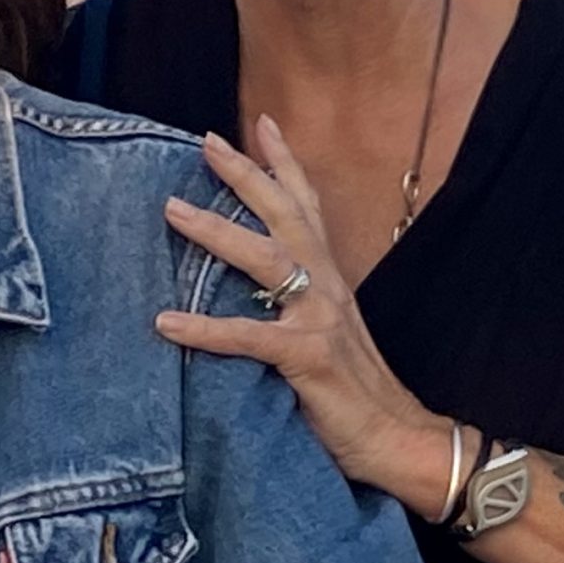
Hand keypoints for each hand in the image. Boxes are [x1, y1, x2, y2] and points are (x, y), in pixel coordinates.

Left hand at [158, 118, 453, 513]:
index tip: (261, 124)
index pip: (308, 207)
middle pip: (284, 214)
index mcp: (330, 278)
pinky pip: (247, 337)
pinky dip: (203, 330)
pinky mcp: (306, 357)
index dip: (286, 164)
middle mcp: (327, 287)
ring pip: (264, 259)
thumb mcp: (324, 334)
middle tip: (207, 142)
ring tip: (171, 209)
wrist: (398, 438)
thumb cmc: (353, 390)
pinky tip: (165, 323)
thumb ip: (294, 306)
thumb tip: (250, 289)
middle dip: (245, 174)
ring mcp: (319, 319)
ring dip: (216, 231)